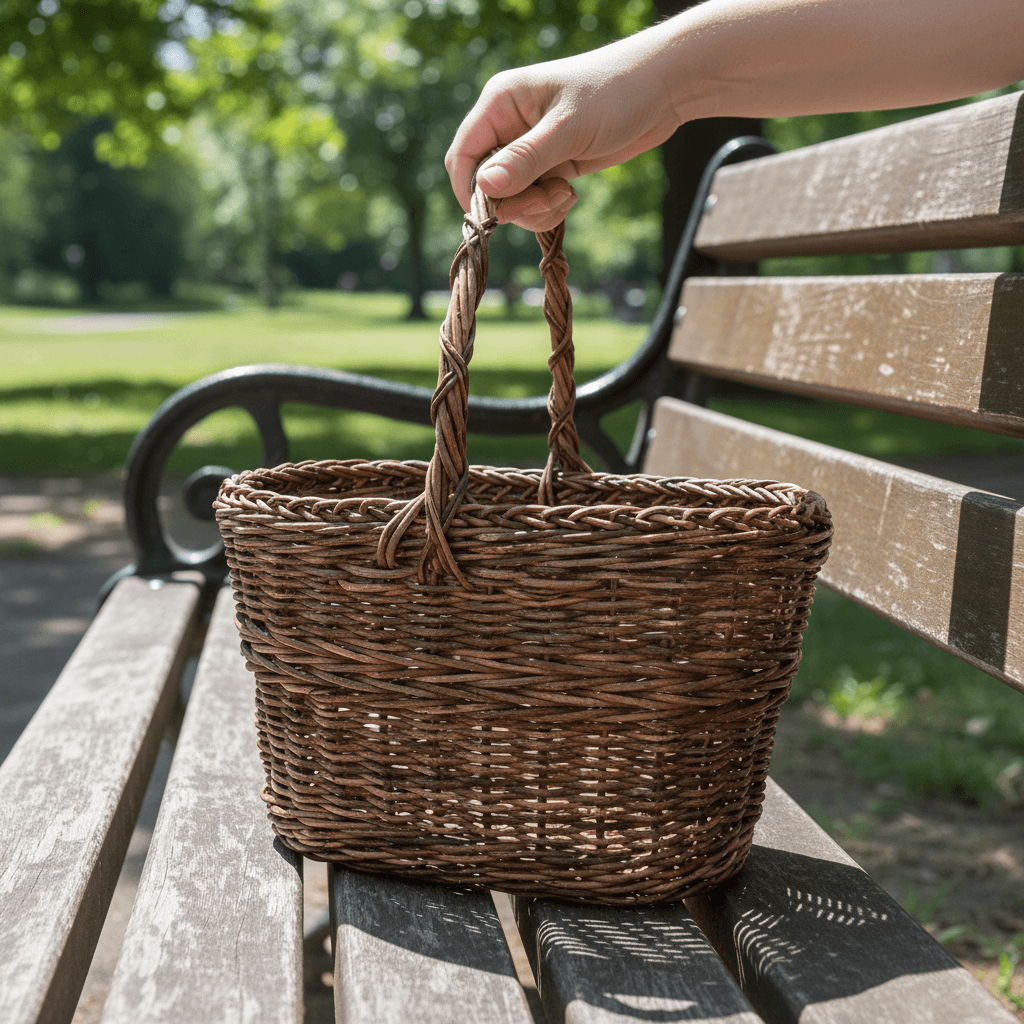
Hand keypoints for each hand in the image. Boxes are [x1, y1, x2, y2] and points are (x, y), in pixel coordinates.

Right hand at [445, 31, 682, 231]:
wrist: (663, 89)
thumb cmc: (614, 93)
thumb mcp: (568, 129)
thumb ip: (525, 160)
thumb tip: (484, 186)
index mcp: (501, 104)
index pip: (463, 155)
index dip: (471, 190)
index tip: (494, 217)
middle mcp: (509, 126)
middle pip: (487, 184)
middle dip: (513, 203)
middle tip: (546, 202)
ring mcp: (531, 148)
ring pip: (512, 198)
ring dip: (534, 209)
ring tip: (565, 195)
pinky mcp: (552, 166)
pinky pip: (534, 200)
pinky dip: (548, 208)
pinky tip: (571, 194)